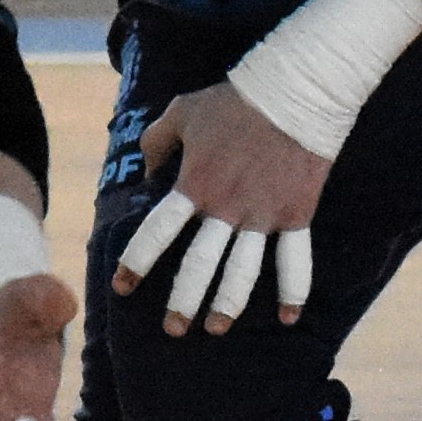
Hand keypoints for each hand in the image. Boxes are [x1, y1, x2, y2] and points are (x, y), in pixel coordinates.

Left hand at [114, 83, 328, 333]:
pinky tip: (289, 319)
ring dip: (227, 305)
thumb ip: (156, 142)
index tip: (123, 288)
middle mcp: (226, 208)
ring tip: (215, 329)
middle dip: (183, 301)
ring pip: (242, 273)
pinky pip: (294, 260)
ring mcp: (263, 216)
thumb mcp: (183, 110)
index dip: (137, 263)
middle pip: (199, 266)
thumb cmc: (236, 99)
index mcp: (195, 185)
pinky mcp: (296, 215)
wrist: (297, 91)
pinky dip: (293, 291)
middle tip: (173, 329)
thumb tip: (145, 173)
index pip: (157, 233)